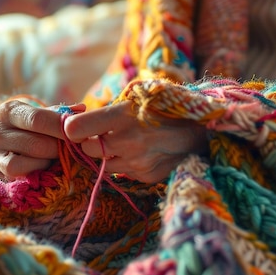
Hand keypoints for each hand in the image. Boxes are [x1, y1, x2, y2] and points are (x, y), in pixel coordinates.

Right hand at [0, 100, 84, 178]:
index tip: (81, 136)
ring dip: (46, 163)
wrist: (12, 147)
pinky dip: (35, 174)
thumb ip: (62, 114)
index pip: (37, 119)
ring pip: (23, 164)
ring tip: (56, 159)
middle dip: (58, 149)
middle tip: (74, 151)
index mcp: (9, 111)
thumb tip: (80, 109)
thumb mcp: (45, 116)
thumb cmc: (35, 129)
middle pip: (35, 144)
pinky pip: (18, 178)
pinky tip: (45, 169)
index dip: (62, 129)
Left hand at [63, 101, 208, 182]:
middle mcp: (126, 141)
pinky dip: (126, 165)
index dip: (73, 129)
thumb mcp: (138, 98)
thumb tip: (75, 123)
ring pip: (103, 165)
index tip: (77, 128)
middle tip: (102, 135)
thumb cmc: (165, 108)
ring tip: (126, 143)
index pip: (76, 129)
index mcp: (122, 115)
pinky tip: (141, 153)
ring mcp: (136, 162)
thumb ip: (108, 112)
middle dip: (91, 143)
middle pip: (87, 150)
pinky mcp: (145, 176)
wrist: (203, 129)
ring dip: (108, 156)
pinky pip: (123, 173)